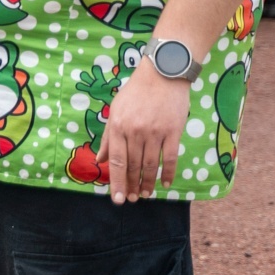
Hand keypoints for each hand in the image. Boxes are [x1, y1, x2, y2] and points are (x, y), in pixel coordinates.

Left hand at [99, 66, 188, 202]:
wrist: (161, 75)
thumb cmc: (135, 94)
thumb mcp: (115, 112)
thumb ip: (107, 138)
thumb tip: (100, 161)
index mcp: (118, 127)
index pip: (116, 161)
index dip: (116, 182)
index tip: (117, 199)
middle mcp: (135, 132)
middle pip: (133, 166)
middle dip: (131, 185)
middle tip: (132, 199)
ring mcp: (155, 132)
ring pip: (151, 164)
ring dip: (148, 182)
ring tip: (146, 194)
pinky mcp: (173, 131)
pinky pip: (171, 158)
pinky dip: (168, 173)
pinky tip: (166, 184)